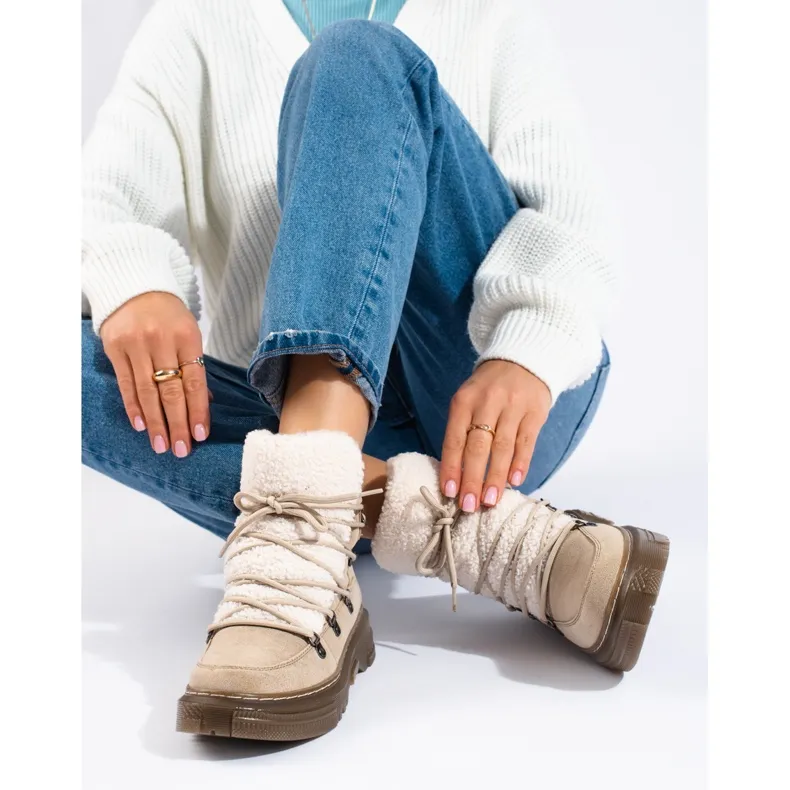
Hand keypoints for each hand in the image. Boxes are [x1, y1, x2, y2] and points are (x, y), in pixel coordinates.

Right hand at [99, 292, 209, 456]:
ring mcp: (136, 344)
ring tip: (162, 445)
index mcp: (187, 337)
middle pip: (171, 391)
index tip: (200, 435)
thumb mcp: (189, 334)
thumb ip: (195, 367)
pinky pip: (126, 384)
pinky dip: (134, 407)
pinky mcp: (115, 347)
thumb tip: (204, 404)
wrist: (134, 287)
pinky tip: (141, 425)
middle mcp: (161, 340)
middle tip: (182, 450)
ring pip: (147, 392)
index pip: (194, 381)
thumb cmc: (169, 316)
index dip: (197, 410)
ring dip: (155, 422)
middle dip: (178, 424)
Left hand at [440, 360, 550, 511]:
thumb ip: (462, 431)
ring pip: (502, 448)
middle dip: (472, 478)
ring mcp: (513, 407)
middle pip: (477, 446)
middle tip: (469, 506)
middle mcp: (487, 403)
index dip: (451, 467)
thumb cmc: (488, 389)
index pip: (454, 439)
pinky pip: (526, 442)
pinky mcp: (535, 413)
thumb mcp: (468, 400)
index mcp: (464, 401)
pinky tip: (514, 481)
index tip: (449, 492)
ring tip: (490, 501)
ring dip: (495, 477)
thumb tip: (457, 474)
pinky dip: (520, 463)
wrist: (523, 360)